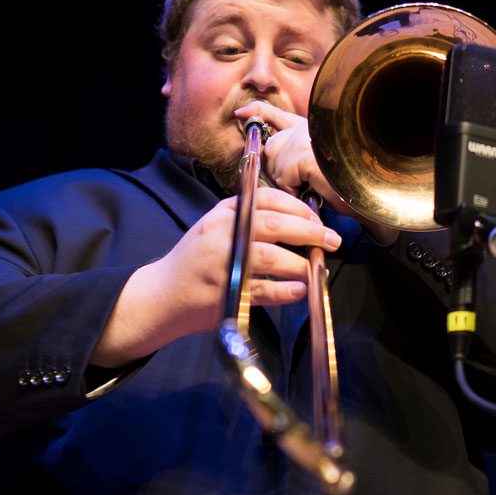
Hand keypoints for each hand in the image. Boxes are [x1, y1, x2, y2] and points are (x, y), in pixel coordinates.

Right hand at [89, 188, 342, 366]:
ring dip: (300, 264)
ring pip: (272, 257)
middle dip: (310, 233)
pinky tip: (299, 290)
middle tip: (332, 241)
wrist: (163, 294)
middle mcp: (223, 231)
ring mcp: (223, 261)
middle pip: (276, 226)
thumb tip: (301, 222)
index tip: (319, 220)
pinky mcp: (225, 290)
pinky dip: (286, 291)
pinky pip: (264, 289)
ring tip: (316, 269)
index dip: (300, 209)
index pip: (269, 199)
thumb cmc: (198, 260)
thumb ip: (251, 220)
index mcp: (224, 212)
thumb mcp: (218, 227)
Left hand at [239, 100, 399, 244]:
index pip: (277, 114)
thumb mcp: (323, 172)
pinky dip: (298, 189)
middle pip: (270, 146)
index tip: (242, 113)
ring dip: (292, 182)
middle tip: (304, 185)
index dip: (257, 112)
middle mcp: (309, 125)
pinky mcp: (304, 152)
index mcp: (314, 127)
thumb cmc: (359, 185)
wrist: (378, 191)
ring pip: (276, 164)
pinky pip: (284, 177)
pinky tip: (318, 187)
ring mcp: (307, 136)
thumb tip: (279, 173)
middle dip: (278, 169)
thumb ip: (300, 166)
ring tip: (318, 186)